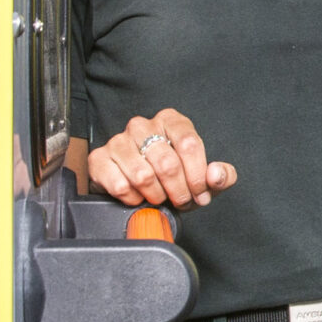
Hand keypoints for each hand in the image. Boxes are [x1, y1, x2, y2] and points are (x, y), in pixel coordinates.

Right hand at [88, 109, 236, 206]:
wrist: (139, 188)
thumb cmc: (175, 178)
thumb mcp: (205, 178)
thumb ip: (222, 176)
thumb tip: (216, 174)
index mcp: (172, 121)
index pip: (189, 144)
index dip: (197, 175)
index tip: (200, 192)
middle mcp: (142, 125)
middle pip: (167, 163)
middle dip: (179, 191)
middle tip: (181, 200)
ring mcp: (118, 140)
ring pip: (143, 176)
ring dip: (156, 196)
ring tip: (160, 197)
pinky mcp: (99, 158)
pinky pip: (120, 186)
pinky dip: (134, 199)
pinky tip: (138, 196)